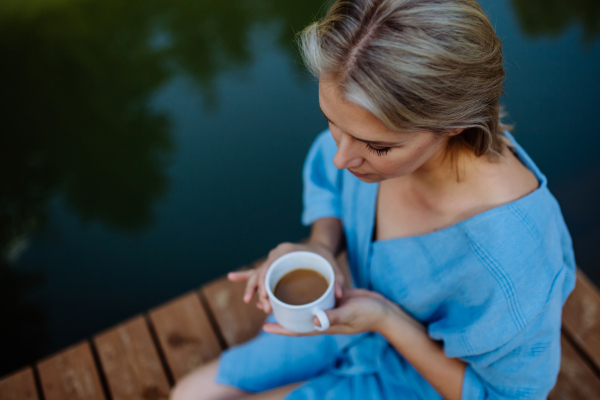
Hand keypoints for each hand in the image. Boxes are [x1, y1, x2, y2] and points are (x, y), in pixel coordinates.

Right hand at [227, 241, 345, 313]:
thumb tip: (340, 296)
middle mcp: (277, 253)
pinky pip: (257, 271)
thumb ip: (338, 281)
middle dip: (259, 290)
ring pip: (258, 273)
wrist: (319, 247)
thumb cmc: (326, 258)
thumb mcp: (334, 268)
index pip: (271, 266)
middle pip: (262, 272)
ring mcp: (273, 259)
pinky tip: (232, 276)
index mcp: (287, 250)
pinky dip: (245, 275)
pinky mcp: (272, 265)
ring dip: (252, 287)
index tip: (266, 298)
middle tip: (264, 307)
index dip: (266, 283)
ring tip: (250, 301)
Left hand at [262, 288, 396, 335]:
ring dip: (291, 301)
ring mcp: (327, 308)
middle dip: (282, 314)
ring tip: (276, 291)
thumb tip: (315, 320)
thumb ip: (334, 317)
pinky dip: (306, 291)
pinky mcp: (333, 298)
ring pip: (304, 306)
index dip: (281, 330)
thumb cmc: (368, 315)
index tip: (264, 327)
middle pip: (297, 318)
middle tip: (265, 305)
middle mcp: (322, 317)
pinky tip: (299, 281)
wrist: (383, 309)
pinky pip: (316, 295)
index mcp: (323, 325)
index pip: (297, 330)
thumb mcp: (350, 314)